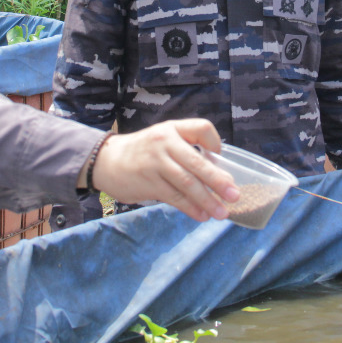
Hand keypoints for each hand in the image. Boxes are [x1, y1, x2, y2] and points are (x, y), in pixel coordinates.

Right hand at [87, 120, 238, 221]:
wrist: (107, 161)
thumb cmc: (143, 151)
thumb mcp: (163, 139)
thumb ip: (187, 149)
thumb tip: (218, 173)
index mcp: (172, 129)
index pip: (201, 128)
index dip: (215, 142)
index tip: (220, 156)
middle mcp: (165, 143)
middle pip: (197, 163)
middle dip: (218, 181)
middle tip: (234, 196)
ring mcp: (156, 164)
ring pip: (187, 184)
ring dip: (207, 200)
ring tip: (222, 213)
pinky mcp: (149, 183)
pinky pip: (174, 197)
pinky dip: (190, 208)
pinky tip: (201, 215)